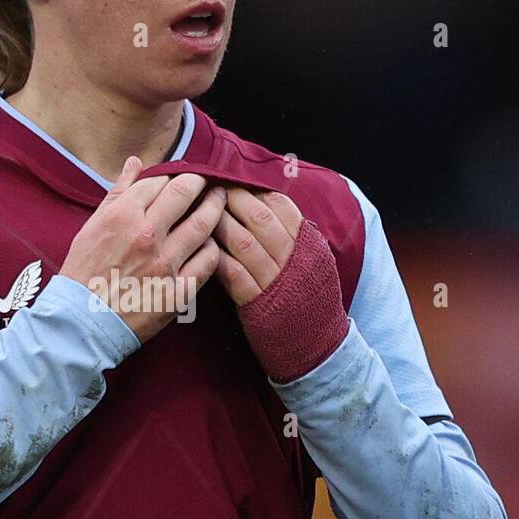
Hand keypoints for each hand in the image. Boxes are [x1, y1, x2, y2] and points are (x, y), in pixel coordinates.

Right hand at [58, 156, 225, 343]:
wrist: (82, 322)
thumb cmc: (84, 273)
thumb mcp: (93, 226)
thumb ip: (117, 193)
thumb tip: (136, 162)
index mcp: (122, 216)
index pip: (159, 180)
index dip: (174, 173)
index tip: (181, 175)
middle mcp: (146, 235)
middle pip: (186, 192)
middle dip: (201, 180)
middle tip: (208, 180)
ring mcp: (165, 264)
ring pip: (204, 223)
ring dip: (215, 206)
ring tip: (219, 200)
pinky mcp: (178, 291)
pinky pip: (208, 262)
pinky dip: (212, 247)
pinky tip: (211, 243)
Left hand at [211, 187, 302, 304]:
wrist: (315, 337)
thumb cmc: (306, 290)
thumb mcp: (311, 255)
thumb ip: (291, 231)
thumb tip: (261, 199)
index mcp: (306, 242)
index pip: (280, 205)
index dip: (254, 190)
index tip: (234, 181)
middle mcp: (292, 257)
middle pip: (259, 219)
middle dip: (232, 200)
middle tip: (212, 189)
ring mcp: (274, 280)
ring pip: (243, 242)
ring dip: (220, 224)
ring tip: (203, 213)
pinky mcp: (257, 302)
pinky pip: (234, 273)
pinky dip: (217, 257)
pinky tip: (204, 246)